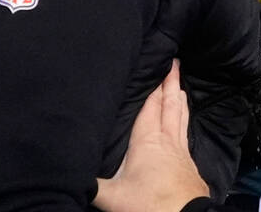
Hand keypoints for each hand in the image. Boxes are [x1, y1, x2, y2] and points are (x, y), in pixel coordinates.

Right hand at [94, 62, 209, 211]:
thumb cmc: (149, 204)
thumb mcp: (112, 197)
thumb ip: (91, 184)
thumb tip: (70, 175)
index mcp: (147, 141)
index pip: (151, 106)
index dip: (154, 86)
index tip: (160, 65)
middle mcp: (167, 141)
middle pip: (169, 106)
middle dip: (170, 84)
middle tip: (175, 63)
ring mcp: (182, 153)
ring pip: (180, 119)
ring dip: (180, 101)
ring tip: (180, 87)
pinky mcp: (190, 167)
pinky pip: (186, 135)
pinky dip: (185, 123)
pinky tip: (185, 125)